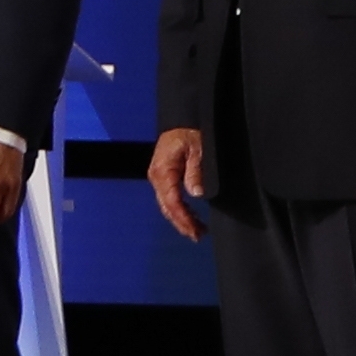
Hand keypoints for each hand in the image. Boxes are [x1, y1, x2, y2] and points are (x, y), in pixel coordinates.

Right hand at [145, 123, 207, 241]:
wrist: (182, 119)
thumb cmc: (190, 131)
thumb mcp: (198, 148)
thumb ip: (196, 170)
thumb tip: (196, 193)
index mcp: (162, 170)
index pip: (172, 202)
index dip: (184, 218)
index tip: (196, 230)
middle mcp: (156, 176)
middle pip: (167, 207)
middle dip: (182, 224)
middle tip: (198, 236)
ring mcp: (158, 177)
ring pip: (167, 205)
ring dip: (181, 219)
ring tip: (197, 231)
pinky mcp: (163, 177)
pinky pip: (169, 198)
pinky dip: (179, 210)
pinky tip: (191, 217)